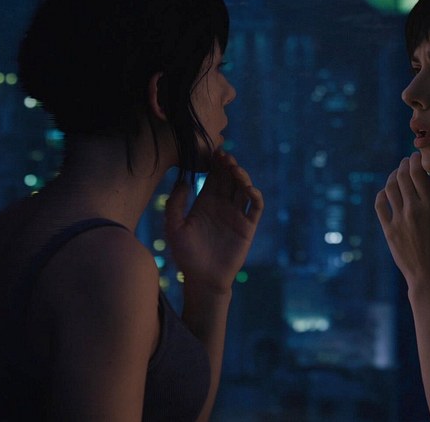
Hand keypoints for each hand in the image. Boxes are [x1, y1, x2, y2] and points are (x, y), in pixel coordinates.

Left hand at [165, 151, 263, 292]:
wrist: (203, 279)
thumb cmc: (186, 255)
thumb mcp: (174, 228)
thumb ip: (174, 205)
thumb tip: (182, 181)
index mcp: (206, 202)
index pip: (213, 176)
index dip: (215, 163)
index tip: (214, 151)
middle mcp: (222, 205)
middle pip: (229, 178)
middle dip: (229, 165)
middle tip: (225, 156)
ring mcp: (236, 214)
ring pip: (243, 188)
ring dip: (242, 176)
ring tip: (234, 169)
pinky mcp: (248, 227)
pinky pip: (255, 207)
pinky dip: (255, 196)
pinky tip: (248, 189)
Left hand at [375, 152, 429, 287]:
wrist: (429, 278)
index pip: (419, 173)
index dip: (417, 160)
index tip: (418, 157)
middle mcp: (413, 210)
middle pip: (403, 176)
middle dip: (404, 164)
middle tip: (408, 161)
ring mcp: (398, 220)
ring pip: (390, 188)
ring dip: (393, 176)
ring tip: (398, 173)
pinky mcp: (388, 230)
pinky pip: (380, 205)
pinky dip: (382, 194)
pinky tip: (387, 192)